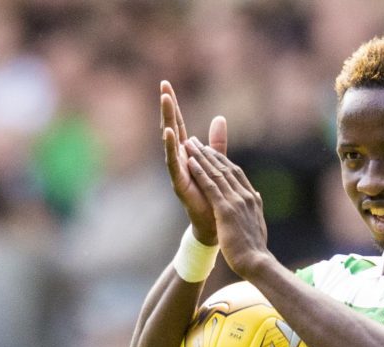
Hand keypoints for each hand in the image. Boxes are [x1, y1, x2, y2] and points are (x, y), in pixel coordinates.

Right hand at [161, 81, 226, 244]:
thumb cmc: (212, 195)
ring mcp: (177, 170)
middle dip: (168, 107)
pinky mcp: (179, 182)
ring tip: (165, 100)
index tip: (166, 84)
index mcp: (188, 153)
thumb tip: (220, 117)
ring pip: (170, 141)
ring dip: (168, 120)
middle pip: (172, 127)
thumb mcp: (216, 163)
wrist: (214, 224)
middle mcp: (179, 159)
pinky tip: (168, 132)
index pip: (179, 124)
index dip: (174, 106)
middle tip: (163, 86)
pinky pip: (173, 162)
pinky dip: (170, 147)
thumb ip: (217, 142)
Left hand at [186, 140, 268, 278]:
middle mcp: (246, 196)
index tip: (212, 152)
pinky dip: (200, 172)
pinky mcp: (225, 210)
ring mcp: (236, 202)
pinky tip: (190, 162)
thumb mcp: (257, 224)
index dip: (223, 161)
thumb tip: (256, 196)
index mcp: (253, 199)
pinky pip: (210, 186)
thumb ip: (255, 208)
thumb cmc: (255, 250)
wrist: (257, 262)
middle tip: (197, 141)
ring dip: (202, 157)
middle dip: (210, 153)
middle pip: (226, 169)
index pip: (237, 174)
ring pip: (217, 173)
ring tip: (190, 145)